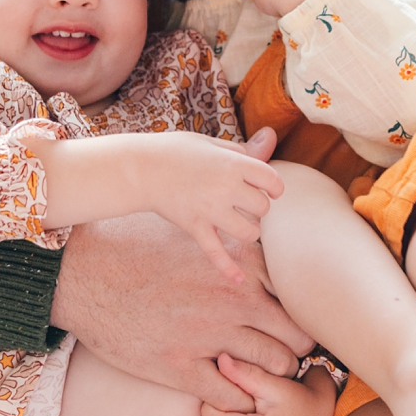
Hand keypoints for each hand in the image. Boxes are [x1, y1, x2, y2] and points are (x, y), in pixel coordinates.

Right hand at [50, 214, 309, 410]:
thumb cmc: (136, 242)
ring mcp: (209, 335)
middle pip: (298, 336)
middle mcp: (233, 298)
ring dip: (274, 376)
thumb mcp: (192, 222)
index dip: (302, 310)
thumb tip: (267, 150)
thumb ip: (235, 217)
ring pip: (275, 368)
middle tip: (286, 353)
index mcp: (241, 261)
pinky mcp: (181, 368)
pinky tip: (231, 391)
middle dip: (297, 347)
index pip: (301, 293)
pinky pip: (234, 397)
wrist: (83, 273)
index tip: (294, 318)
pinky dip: (239, 400)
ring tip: (264, 375)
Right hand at [132, 130, 284, 283]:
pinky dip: (227, 268)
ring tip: (242, 225)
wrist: (141, 168)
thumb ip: (244, 149)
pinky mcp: (195, 227)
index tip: (269, 188)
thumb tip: (271, 136)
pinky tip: (238, 279)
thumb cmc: (178, 152)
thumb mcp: (213, 144)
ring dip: (250, 231)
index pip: (271, 179)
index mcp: (232, 164)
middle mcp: (225, 187)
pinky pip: (216, 253)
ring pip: (248, 232)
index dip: (274, 186)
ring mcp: (210, 210)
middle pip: (263, 208)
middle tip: (246, 204)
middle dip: (259, 207)